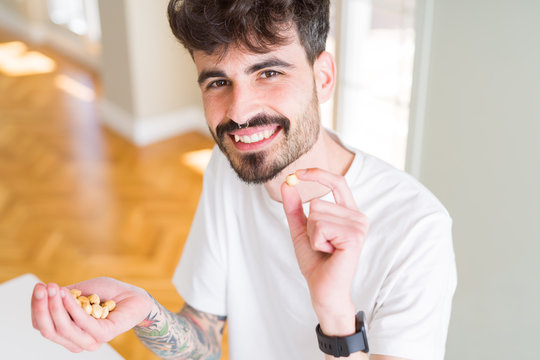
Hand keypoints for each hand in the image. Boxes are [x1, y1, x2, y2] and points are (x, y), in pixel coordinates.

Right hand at [31, 277, 153, 352]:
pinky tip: (66, 294)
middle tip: (41, 287)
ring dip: (55, 307)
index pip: (42, 324)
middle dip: (41, 308)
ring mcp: (90, 340)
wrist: (134, 295)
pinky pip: (82, 322)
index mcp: (67, 333)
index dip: (36, 307)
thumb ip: (61, 296)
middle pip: (48, 330)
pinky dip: (72, 307)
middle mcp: (76, 341)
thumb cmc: (106, 293)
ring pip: (63, 328)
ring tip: (53, 288)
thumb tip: (43, 294)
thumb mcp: (79, 291)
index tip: (38, 286)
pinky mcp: (104, 334)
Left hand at [281, 168, 368, 334]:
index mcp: (349, 213)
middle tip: (321, 245)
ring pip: (317, 213)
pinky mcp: (354, 236)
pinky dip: (316, 241)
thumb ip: (294, 207)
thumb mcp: (301, 229)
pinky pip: (320, 226)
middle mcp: (358, 217)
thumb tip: (287, 183)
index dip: (318, 174)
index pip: (338, 182)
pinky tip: (329, 253)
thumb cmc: (316, 261)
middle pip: (317, 202)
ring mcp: (358, 226)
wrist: (323, 289)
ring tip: (325, 249)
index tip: (298, 173)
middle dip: (309, 225)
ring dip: (312, 234)